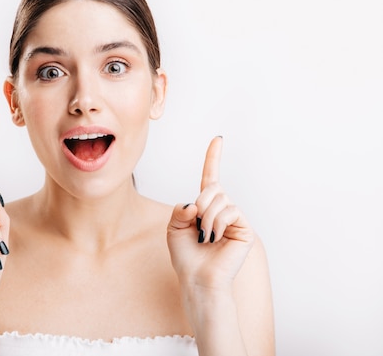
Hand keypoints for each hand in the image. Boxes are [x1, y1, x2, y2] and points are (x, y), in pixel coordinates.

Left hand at [167, 136, 254, 290]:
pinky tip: (215, 238)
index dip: (213, 158)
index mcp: (205, 207)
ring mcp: (234, 218)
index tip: (218, 139)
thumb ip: (180, 209)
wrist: (197, 278)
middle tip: (197, 224)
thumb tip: (197, 202)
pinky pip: (229, 211)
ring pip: (219, 199)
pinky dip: (217, 223)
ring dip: (206, 217)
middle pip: (212, 188)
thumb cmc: (185, 256)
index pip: (210, 178)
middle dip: (200, 203)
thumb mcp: (173, 228)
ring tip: (206, 236)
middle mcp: (222, 209)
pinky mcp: (244, 228)